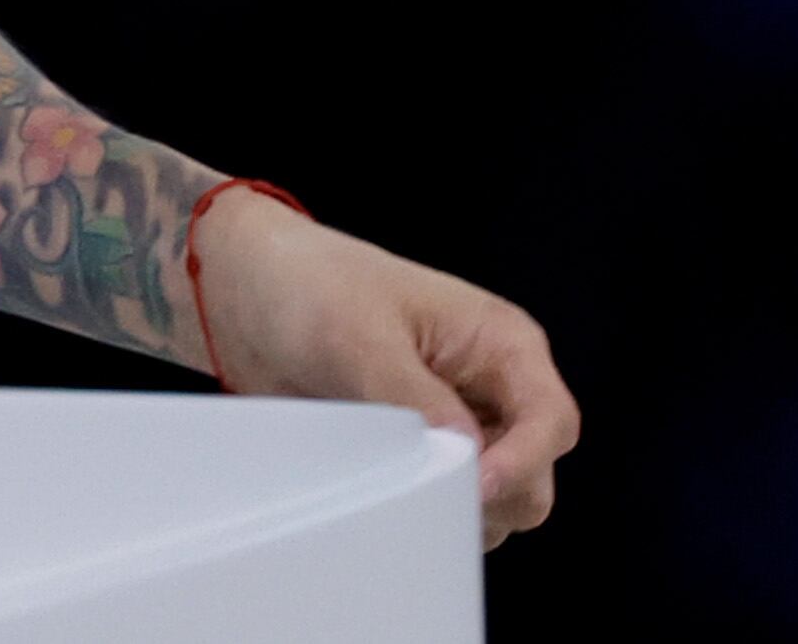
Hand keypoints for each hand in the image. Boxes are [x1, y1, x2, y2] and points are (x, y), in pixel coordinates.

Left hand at [189, 190, 577, 548]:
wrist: (247, 291)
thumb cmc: (311, 285)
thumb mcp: (362, 337)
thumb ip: (417, 399)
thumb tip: (466, 458)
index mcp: (501, 343)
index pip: (550, 421)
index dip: (522, 462)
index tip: (472, 484)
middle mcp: (492, 391)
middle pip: (534, 477)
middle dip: (491, 495)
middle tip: (424, 490)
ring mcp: (459, 428)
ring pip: (494, 503)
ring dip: (452, 509)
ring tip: (392, 480)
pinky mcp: (421, 455)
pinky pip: (444, 505)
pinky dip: (422, 512)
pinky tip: (381, 490)